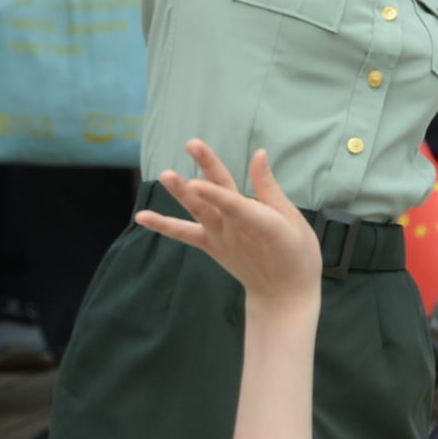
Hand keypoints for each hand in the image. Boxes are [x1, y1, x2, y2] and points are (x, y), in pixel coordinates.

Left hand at [137, 140, 322, 309]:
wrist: (283, 295)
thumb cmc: (295, 254)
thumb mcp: (292, 220)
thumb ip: (269, 188)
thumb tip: (258, 154)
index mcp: (262, 223)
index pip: (236, 204)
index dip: (217, 192)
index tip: (203, 176)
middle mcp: (236, 230)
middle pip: (218, 195)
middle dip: (207, 168)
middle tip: (193, 143)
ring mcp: (220, 238)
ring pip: (198, 212)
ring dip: (181, 192)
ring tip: (165, 174)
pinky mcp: (210, 245)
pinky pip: (184, 234)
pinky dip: (163, 225)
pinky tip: (141, 216)